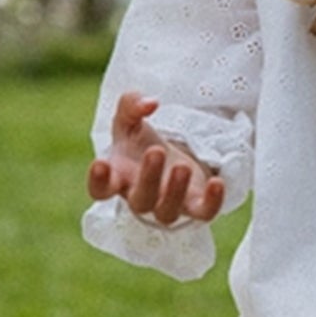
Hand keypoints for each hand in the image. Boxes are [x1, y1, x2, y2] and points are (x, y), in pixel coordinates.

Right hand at [87, 92, 224, 224]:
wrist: (171, 155)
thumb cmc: (141, 142)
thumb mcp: (130, 119)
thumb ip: (131, 105)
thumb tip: (150, 103)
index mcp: (119, 177)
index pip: (101, 189)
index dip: (98, 181)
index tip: (101, 163)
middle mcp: (141, 196)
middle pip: (140, 200)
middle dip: (148, 178)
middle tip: (156, 150)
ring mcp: (168, 204)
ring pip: (167, 212)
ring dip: (175, 191)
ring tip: (182, 166)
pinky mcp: (195, 206)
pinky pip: (203, 213)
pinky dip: (211, 203)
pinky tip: (217, 183)